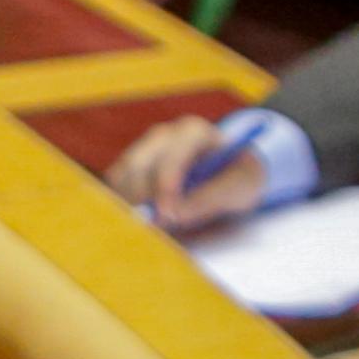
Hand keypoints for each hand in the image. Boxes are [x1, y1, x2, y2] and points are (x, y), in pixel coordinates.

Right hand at [109, 116, 266, 231]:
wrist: (236, 171)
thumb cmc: (240, 177)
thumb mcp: (238, 187)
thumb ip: (209, 199)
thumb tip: (176, 215)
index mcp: (193, 132)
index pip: (171, 159)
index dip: (166, 189)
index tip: (167, 216)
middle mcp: (165, 135)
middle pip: (137, 163)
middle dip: (141, 197)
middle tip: (150, 226)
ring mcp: (146, 148)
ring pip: (122, 173)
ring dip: (129, 201)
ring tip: (146, 225)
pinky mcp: (134, 165)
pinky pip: (117, 183)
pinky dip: (122, 201)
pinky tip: (136, 218)